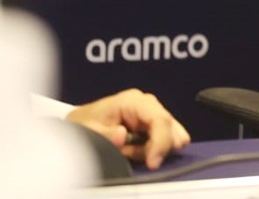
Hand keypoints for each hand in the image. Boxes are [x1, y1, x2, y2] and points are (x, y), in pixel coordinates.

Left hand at [66, 88, 189, 168]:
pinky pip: (166, 139)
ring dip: (153, 149)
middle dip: (154, 148)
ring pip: (172, 135)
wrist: (80, 124)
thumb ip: (104, 134)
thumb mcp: (86, 129)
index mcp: (133, 101)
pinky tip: (136, 149)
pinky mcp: (155, 123)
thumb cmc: (83, 124)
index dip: (162, 142)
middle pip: (170, 128)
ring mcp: (153, 113)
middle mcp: (148, 104)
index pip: (160, 119)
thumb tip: (122, 135)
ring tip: (129, 151)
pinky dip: (153, 149)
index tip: (153, 164)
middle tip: (129, 155)